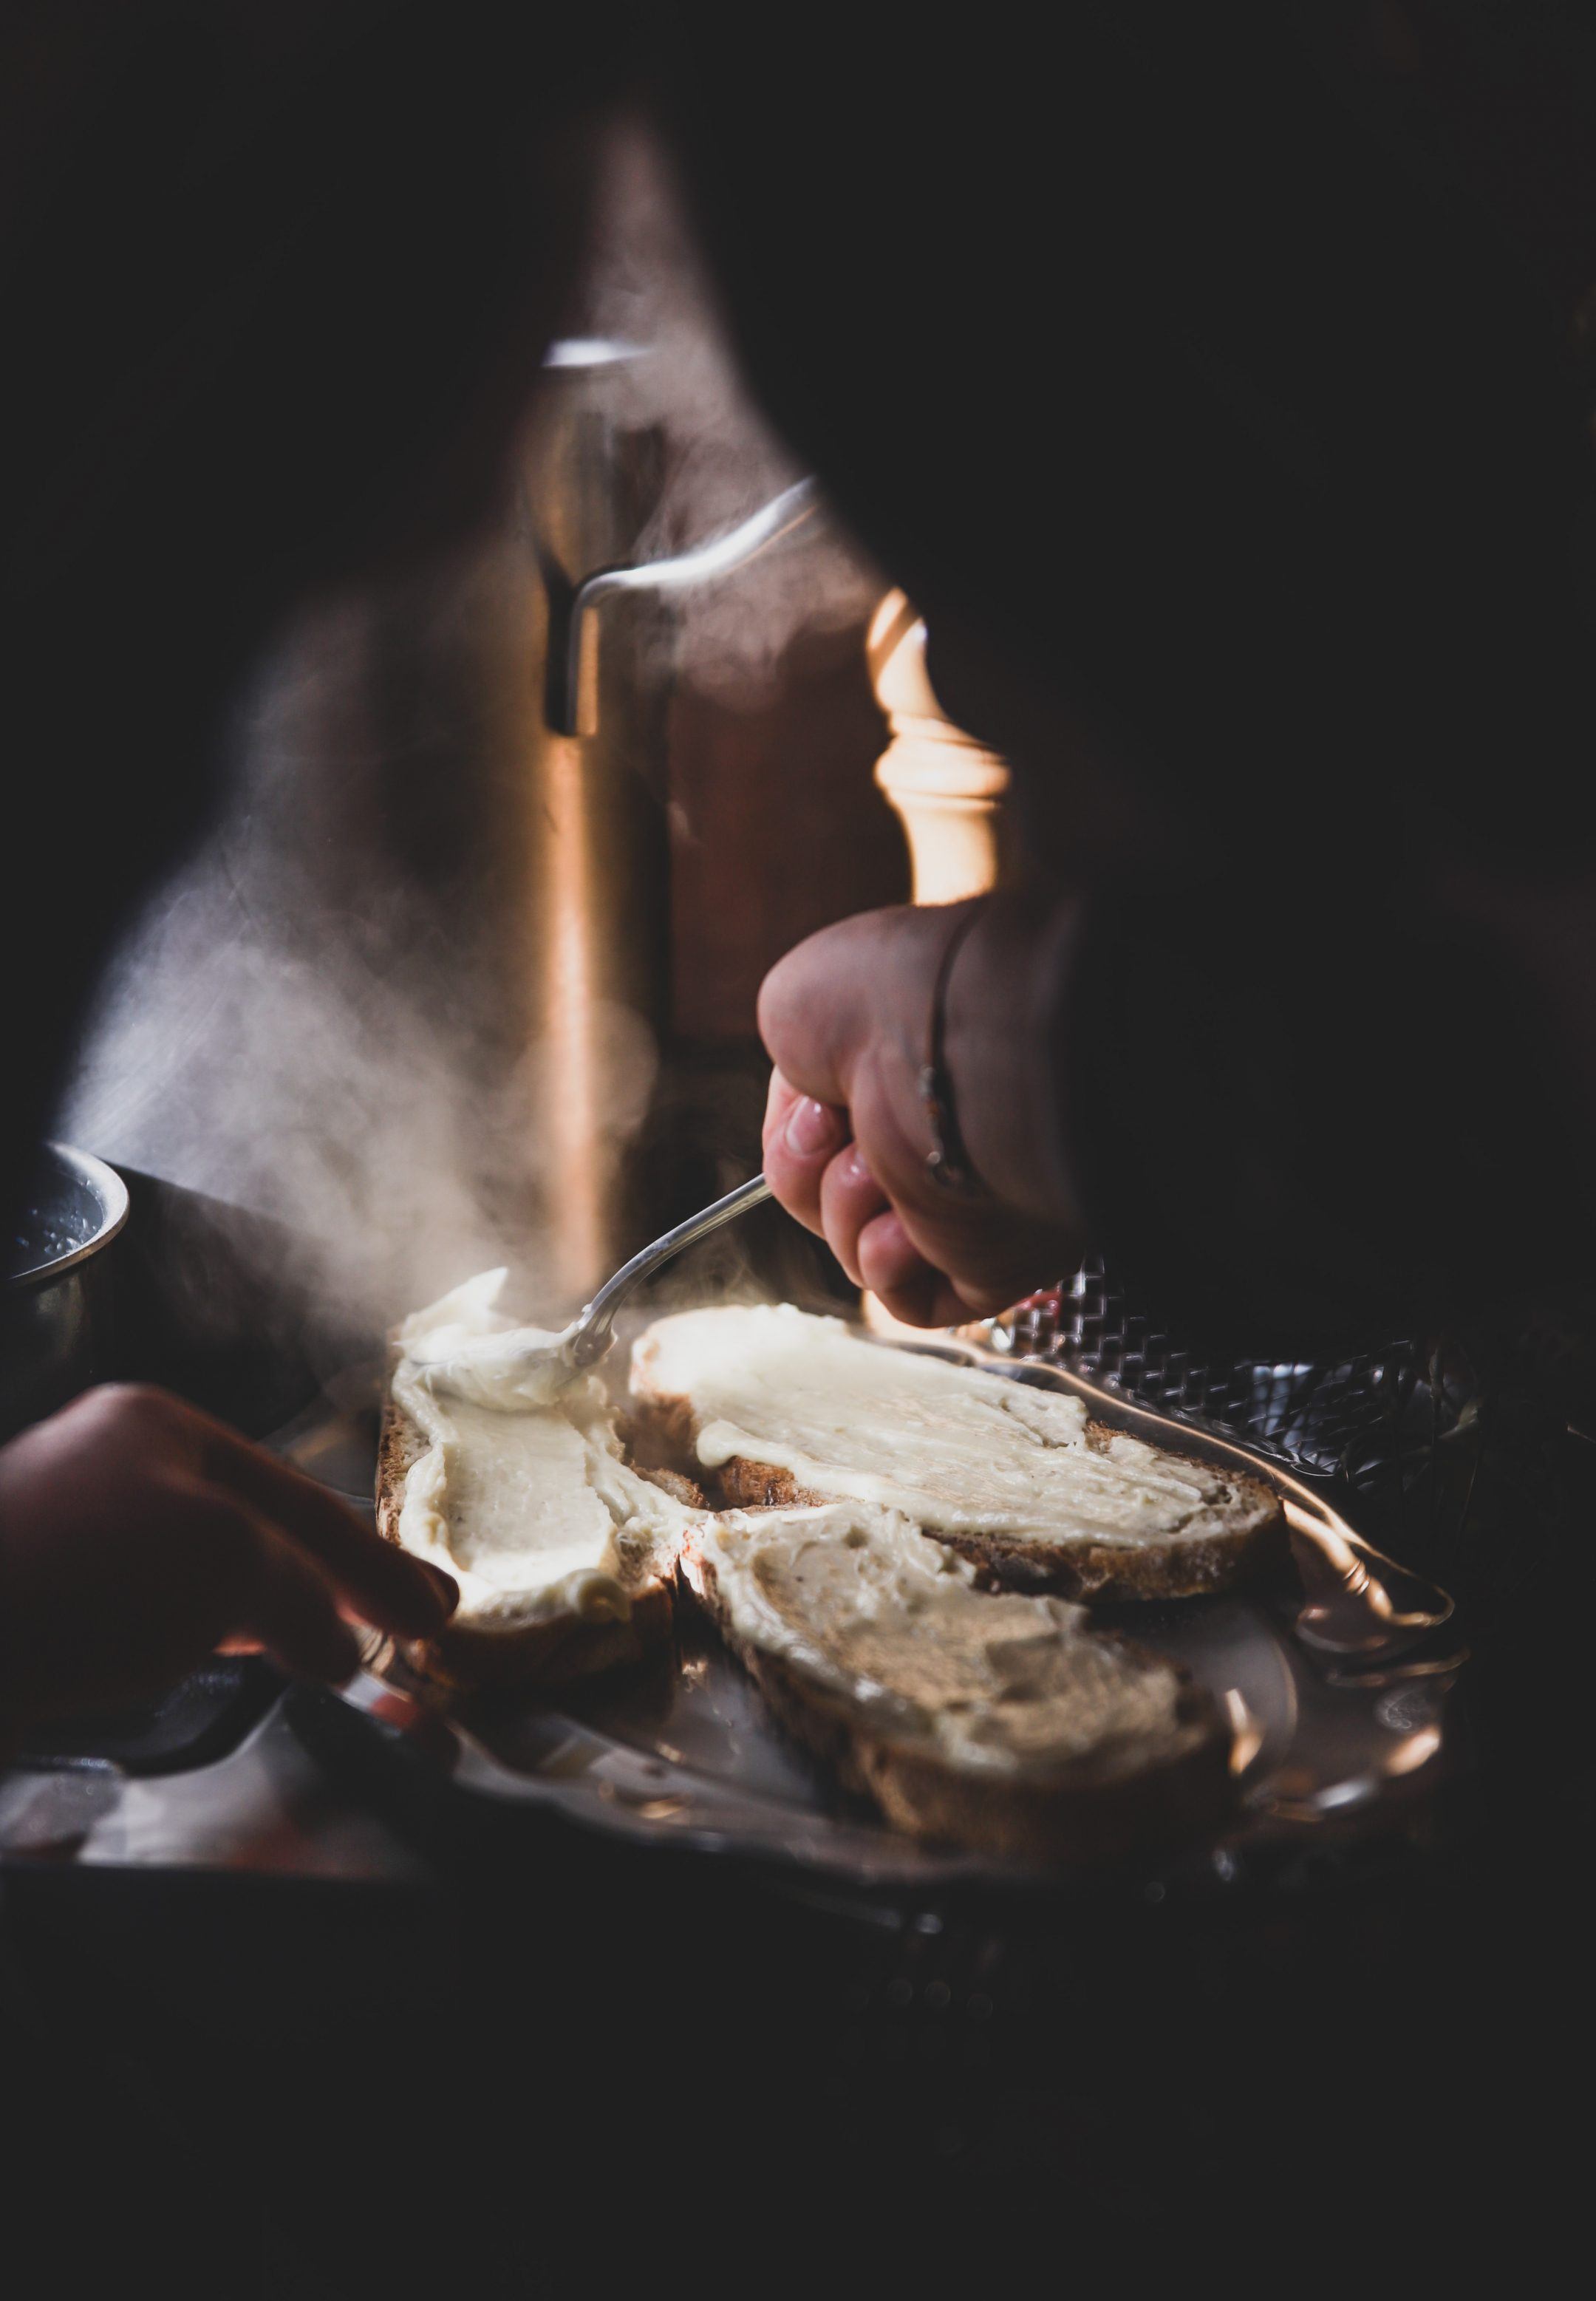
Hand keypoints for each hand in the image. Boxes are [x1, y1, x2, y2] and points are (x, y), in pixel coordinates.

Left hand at [0, 1384, 455, 1740]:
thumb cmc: (76, 1580)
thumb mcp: (233, 1562)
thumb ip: (304, 1595)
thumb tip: (335, 1646)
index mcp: (155, 1427)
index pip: (296, 1494)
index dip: (373, 1561)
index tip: (431, 1608)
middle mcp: (105, 1468)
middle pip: (249, 1526)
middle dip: (326, 1583)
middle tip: (399, 1632)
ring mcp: (64, 1538)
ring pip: (195, 1578)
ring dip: (264, 1619)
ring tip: (328, 1660)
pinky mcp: (33, 1611)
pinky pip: (139, 1624)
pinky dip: (196, 1647)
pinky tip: (218, 1669)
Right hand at [759, 895, 1085, 1325]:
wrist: (963, 1056)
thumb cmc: (887, 1007)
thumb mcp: (797, 1005)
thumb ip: (793, 1072)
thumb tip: (810, 1119)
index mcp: (911, 1071)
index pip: (830, 1130)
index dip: (800, 1128)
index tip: (816, 1106)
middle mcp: (946, 1136)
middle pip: (831, 1193)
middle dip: (810, 1169)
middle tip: (839, 1132)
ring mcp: (969, 1202)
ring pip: (856, 1246)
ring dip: (844, 1208)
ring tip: (879, 1170)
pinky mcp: (987, 1263)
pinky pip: (905, 1296)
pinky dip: (883, 1263)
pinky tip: (904, 1225)